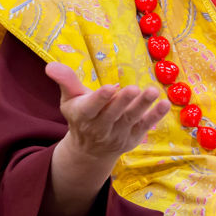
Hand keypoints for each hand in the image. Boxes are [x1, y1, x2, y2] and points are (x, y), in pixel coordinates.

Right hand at [46, 62, 169, 163]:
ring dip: (142, 106)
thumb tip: (50, 65)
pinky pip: (144, 126)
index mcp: (83, 115)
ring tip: (153, 91)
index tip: (109, 88)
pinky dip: (155, 116)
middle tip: (134, 88)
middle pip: (112, 114)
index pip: (91, 108)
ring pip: (130, 120)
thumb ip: (65, 81)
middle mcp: (100, 128)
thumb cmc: (80, 116)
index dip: (100, 99)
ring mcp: (117, 134)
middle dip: (123, 102)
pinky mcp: (132, 138)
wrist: (89, 151)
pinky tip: (164, 104)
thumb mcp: (69, 99)